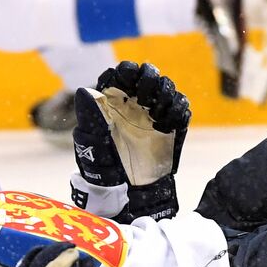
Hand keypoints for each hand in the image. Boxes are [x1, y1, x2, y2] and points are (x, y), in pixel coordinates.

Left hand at [70, 62, 189, 221]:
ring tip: (157, 113)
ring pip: (167, 87)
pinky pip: (182, 107)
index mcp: (114, 103)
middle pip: (147, 75)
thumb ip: (90, 116)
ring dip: (165, 92)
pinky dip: (178, 108)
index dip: (126, 71)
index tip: (128, 78)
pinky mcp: (172, 127)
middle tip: (145, 96)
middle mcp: (135, 105)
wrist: (130, 194)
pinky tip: (168, 122)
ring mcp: (154, 116)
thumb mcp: (91, 142)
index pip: (121, 74)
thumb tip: (84, 91)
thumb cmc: (105, 169)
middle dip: (149, 78)